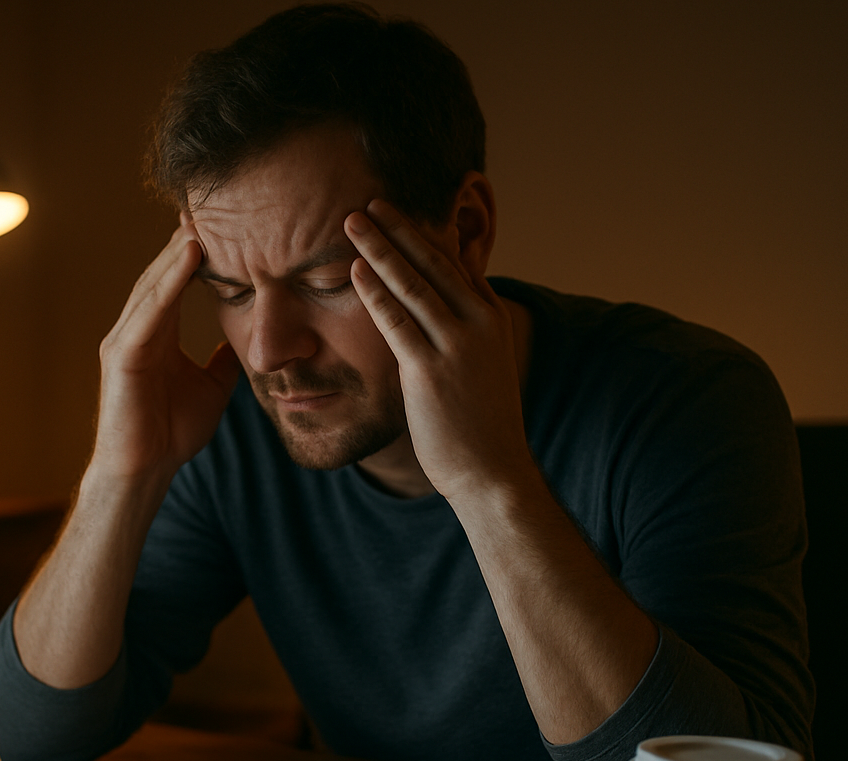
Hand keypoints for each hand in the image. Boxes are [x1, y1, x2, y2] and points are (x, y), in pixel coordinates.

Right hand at [91, 223, 242, 483]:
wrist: (143, 473)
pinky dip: (169, 283)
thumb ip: (223, 361)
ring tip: (202, 219)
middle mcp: (136, 329)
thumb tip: (246, 340)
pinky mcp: (121, 355)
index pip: (177, 281)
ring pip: (155, 285)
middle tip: (210, 203)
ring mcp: (124, 339)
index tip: (226, 223)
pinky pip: (149, 311)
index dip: (198, 253)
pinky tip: (189, 258)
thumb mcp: (211, 387)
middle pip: (163, 273)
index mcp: (156, 334)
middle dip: (186, 240)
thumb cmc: (170, 434)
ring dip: (179, 252)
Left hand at [345, 199, 531, 499]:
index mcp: (490, 319)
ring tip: (354, 221)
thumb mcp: (480, 368)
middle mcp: (478, 323)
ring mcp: (456, 345)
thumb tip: (438, 317)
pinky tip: (356, 269)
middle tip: (370, 201)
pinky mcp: (430, 370)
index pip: (454, 264)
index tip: (396, 212)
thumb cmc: (481, 426)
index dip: (423, 234)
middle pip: (433, 262)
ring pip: (413, 283)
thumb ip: (461, 335)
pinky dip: (375, 291)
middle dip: (399, 228)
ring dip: (380, 248)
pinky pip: (397, 321)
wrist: (493, 472)